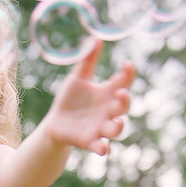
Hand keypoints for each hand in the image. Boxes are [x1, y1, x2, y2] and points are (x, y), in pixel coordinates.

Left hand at [47, 40, 135, 155]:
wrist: (56, 122)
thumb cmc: (70, 98)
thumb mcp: (78, 78)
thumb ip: (88, 60)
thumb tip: (95, 38)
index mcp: (107, 93)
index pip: (124, 82)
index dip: (129, 74)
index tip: (127, 65)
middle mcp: (108, 110)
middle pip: (123, 106)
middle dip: (125, 102)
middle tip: (120, 94)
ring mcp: (100, 127)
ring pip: (116, 129)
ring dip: (118, 126)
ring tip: (116, 122)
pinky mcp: (90, 141)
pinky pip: (101, 147)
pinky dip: (103, 148)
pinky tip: (103, 149)